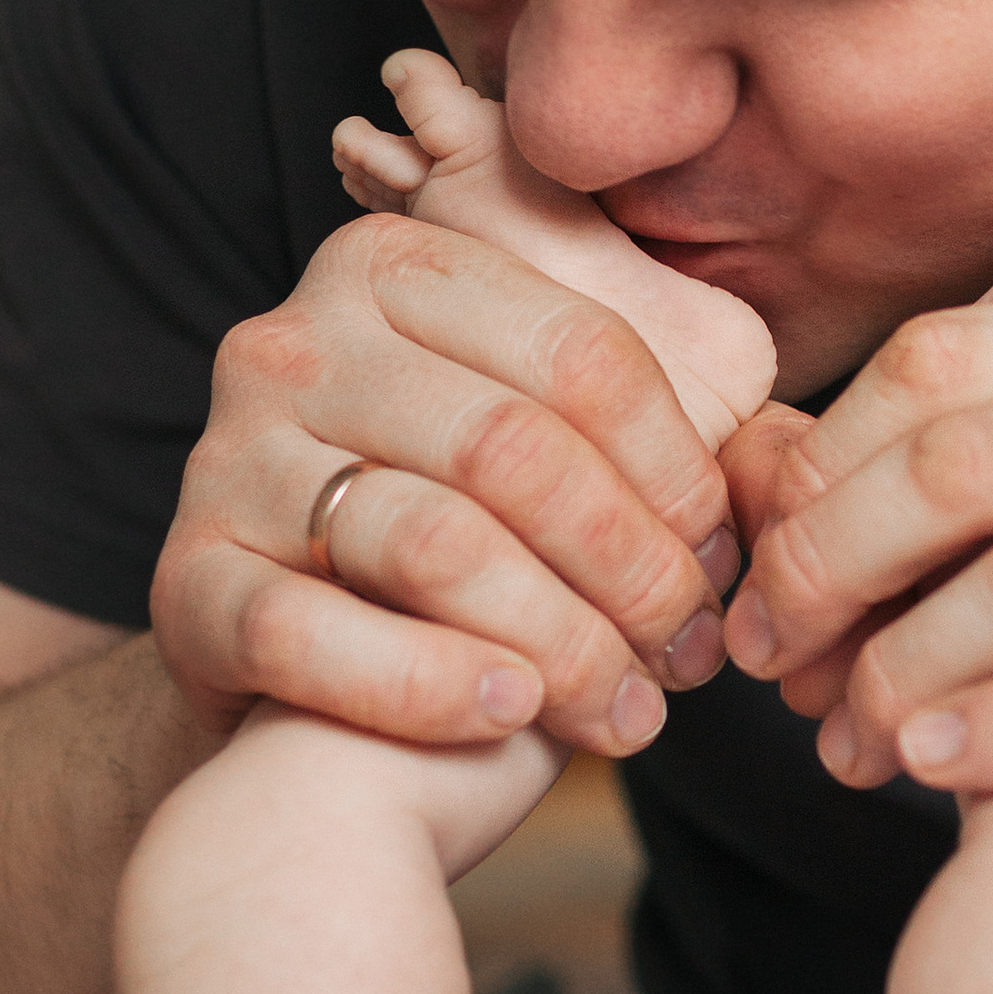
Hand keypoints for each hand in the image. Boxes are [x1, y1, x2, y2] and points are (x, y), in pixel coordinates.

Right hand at [149, 211, 741, 758]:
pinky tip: (507, 721)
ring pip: (428, 542)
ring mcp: (223, 459)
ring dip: (558, 644)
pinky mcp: (185, 584)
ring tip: (625, 708)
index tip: (723, 561)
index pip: (583, 352)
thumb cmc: (469, 575)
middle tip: (688, 651)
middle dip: (630, 566)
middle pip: (513, 447)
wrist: (306, 703)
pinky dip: (426, 687)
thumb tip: (807, 460)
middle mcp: (293, 340)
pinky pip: (310, 636)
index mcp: (395, 271)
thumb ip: (671, 439)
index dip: (680, 472)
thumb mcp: (560, 468)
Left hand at [724, 284, 992, 960]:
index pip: (942, 358)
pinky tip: (929, 767)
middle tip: (770, 660)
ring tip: (847, 738)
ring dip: (900, 673)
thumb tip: (744, 461)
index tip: (758, 575)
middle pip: (969, 463)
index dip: (820, 469)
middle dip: (830, 568)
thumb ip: (911, 471)